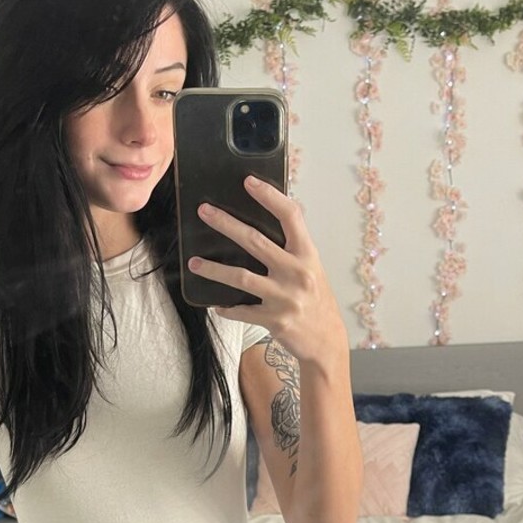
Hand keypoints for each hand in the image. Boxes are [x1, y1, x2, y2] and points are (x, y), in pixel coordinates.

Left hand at [191, 175, 344, 363]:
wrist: (327, 341)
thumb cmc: (318, 301)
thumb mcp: (313, 268)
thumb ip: (296, 247)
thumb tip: (279, 217)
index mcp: (307, 255)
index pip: (290, 216)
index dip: (269, 196)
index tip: (248, 182)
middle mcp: (296, 273)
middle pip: (255, 241)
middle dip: (226, 224)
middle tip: (204, 212)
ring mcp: (284, 297)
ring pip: (240, 276)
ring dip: (214, 269)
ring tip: (195, 263)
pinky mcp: (273, 320)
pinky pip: (241, 311)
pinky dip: (227, 308)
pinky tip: (216, 305)